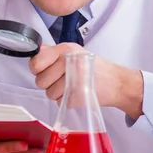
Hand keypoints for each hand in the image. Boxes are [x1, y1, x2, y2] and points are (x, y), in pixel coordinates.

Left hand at [28, 43, 143, 119]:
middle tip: (62, 79)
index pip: (36, 62)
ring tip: (72, 86)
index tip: (45, 70)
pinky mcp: (77, 96)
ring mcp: (73, 80)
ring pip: (49, 94)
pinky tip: (77, 93)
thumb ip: (53, 52)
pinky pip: (60, 102)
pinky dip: (67, 101)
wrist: (116, 82)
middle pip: (40, 81)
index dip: (37, 69)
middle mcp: (69, 62)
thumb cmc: (94, 68)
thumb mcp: (74, 52)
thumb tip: (36, 51)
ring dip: (58, 93)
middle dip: (48, 84)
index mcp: (66, 50)